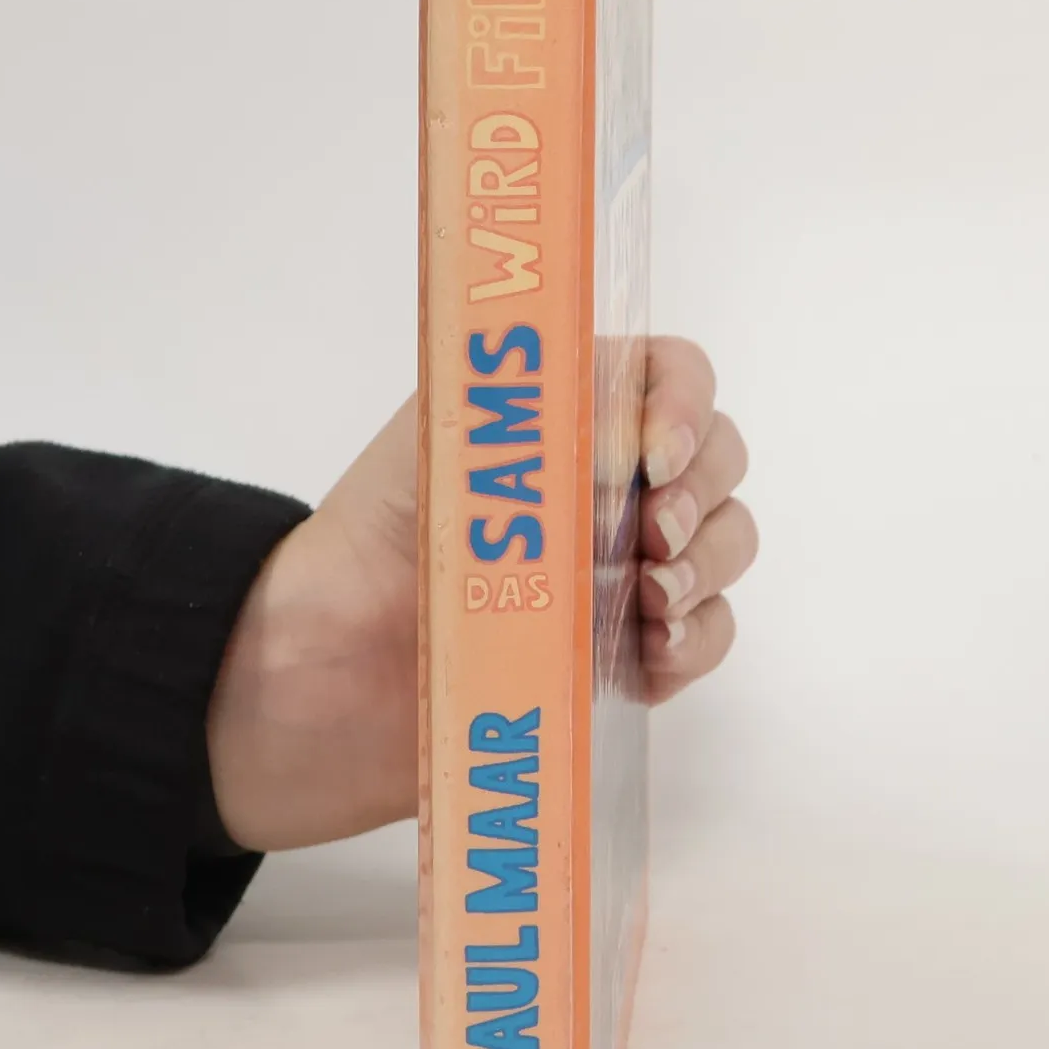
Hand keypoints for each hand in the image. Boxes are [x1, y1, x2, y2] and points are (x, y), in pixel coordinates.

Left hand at [205, 338, 755, 852]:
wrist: (321, 674)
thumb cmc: (370, 541)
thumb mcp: (443, 440)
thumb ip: (541, 410)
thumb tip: (632, 429)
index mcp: (570, 412)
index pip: (672, 375)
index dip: (686, 406)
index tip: (658, 456)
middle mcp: (610, 482)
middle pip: (718, 460)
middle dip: (704, 495)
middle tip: (655, 537)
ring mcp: (624, 568)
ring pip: (727, 546)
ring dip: (708, 569)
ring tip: (651, 604)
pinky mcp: (625, 652)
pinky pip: (705, 638)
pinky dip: (692, 647)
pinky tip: (646, 660)